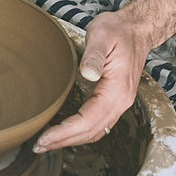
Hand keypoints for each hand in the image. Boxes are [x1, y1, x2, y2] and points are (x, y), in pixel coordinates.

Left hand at [32, 9, 154, 152]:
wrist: (136, 29)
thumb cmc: (118, 30)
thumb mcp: (103, 34)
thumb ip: (94, 55)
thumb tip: (88, 74)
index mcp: (117, 90)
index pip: (88, 120)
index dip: (65, 132)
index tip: (44, 137)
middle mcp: (120, 102)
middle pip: (91, 131)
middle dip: (64, 141)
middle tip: (39, 146)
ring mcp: (119, 103)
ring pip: (95, 131)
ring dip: (72, 140)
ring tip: (48, 143)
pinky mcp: (114, 100)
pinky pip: (97, 123)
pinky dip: (80, 132)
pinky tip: (66, 131)